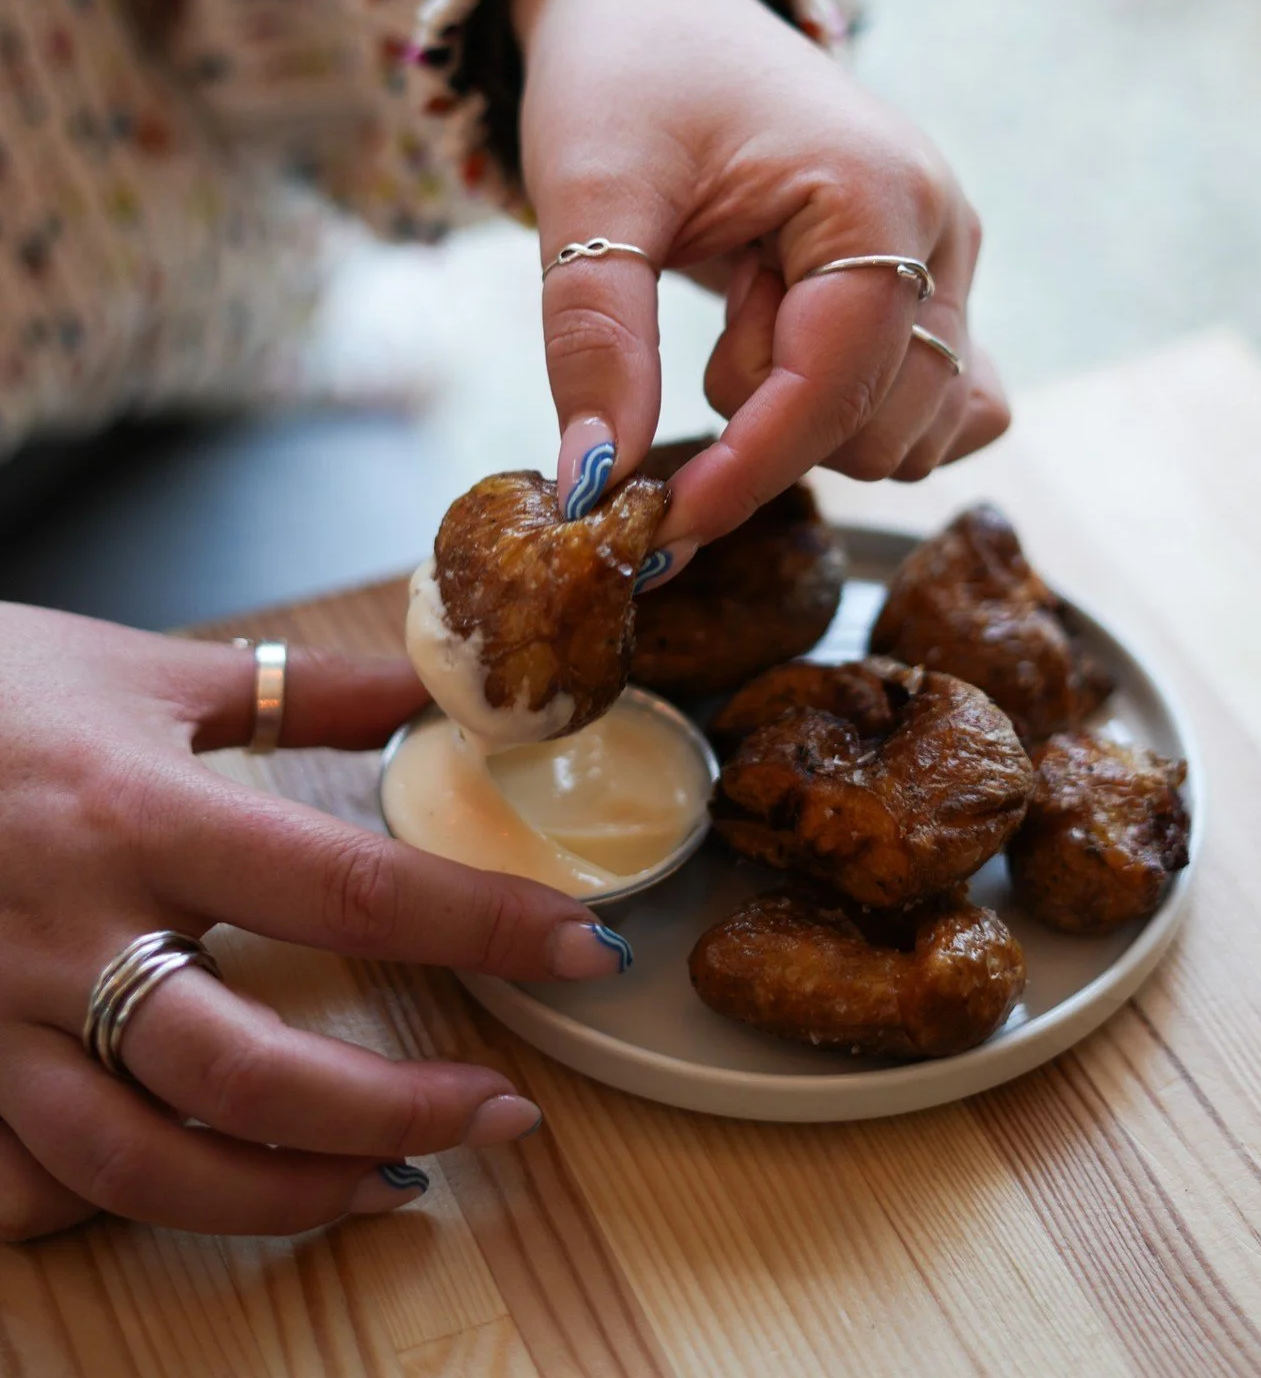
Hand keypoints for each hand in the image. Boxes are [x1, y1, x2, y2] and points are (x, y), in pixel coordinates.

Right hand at [0, 605, 627, 1240]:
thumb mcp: (142, 674)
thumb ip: (297, 691)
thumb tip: (427, 692)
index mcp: (140, 817)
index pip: (351, 886)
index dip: (482, 925)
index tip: (583, 950)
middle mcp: (69, 935)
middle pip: (249, 1068)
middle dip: (395, 1109)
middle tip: (505, 1116)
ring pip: (143, 1162)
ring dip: (284, 1192)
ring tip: (390, 1182)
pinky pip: (36, 1186)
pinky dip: (128, 1208)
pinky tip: (210, 1186)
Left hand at [514, 0, 1008, 578]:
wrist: (661, 8)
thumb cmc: (626, 75)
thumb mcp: (589, 192)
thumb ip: (596, 337)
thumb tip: (597, 487)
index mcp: (878, 191)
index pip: (835, 389)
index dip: (744, 472)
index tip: (652, 529)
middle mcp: (944, 230)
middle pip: (884, 430)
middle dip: (771, 425)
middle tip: (704, 329)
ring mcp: (953, 260)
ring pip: (914, 432)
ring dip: (809, 416)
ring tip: (745, 311)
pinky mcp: (938, 284)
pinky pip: (939, 405)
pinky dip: (859, 416)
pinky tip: (790, 353)